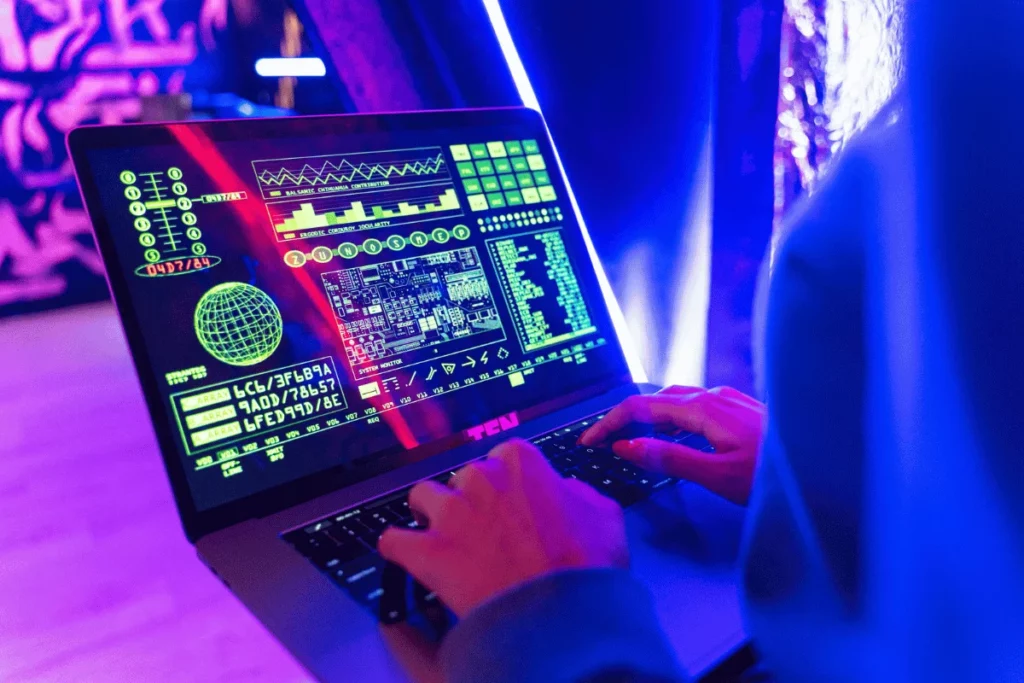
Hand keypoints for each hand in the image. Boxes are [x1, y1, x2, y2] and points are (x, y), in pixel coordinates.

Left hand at [378, 439, 628, 617]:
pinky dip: (400, 548)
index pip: (504, 458)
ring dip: (431, 515)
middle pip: (464, 478)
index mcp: (521, 461)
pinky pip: (393, 540)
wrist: (562, 615)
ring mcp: (450, 512)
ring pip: (422, 498)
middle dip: (473, 501)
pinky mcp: (426, 550)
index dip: (510, 484)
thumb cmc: (586, 566)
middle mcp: (481, 477)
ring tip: (446, 539)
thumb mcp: (604, 514)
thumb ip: (578, 492)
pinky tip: (411, 557)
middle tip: (489, 531)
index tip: (514, 504)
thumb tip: (566, 491)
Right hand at [579, 386, 765, 504]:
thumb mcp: (716, 475)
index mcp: (703, 408)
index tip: (589, 441)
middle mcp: (715, 396)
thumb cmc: (776, 476)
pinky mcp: (741, 409)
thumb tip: (626, 445)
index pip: (641, 406)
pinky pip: (694, 405)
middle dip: (625, 416)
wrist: (826, 466)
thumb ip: (667, 458)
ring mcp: (730, 400)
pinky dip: (671, 417)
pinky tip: (676, 433)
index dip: (610, 422)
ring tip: (632, 437)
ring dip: (648, 416)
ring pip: (676, 400)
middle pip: (655, 398)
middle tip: (604, 440)